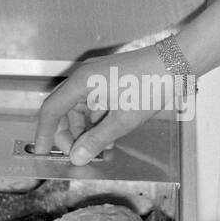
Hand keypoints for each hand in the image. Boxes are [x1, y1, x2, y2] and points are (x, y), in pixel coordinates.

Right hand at [32, 45, 170, 164]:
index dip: (44, 133)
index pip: (51, 110)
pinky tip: (110, 138)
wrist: (177, 63)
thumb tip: (76, 157)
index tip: (42, 153)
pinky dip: (98, 122)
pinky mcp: (110, 81)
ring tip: (100, 150)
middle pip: (64, 111)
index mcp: (82, 83)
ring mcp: (97, 78)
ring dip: (86, 131)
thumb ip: (96, 140)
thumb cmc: (150, 86)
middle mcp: (85, 78)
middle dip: (69, 136)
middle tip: (79, 156)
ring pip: (80, 110)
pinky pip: (95, 105)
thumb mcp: (123, 120)